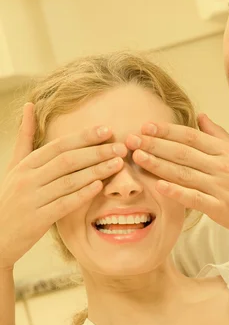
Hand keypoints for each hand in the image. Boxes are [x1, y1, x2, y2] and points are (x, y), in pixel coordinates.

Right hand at [0, 103, 126, 269]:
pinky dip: (82, 194)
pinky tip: (99, 187)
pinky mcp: (37, 220)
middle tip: (120, 148)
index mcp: (25, 164)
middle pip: (67, 160)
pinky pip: (64, 204)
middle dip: (97, 152)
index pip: (59, 145)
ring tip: (118, 164)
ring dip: (96, 171)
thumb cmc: (9, 198)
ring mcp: (32, 199)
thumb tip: (30, 104)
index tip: (107, 130)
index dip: (84, 137)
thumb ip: (25, 138)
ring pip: (69, 181)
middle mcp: (27, 179)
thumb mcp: (14, 166)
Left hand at [128, 114, 228, 239]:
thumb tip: (201, 116)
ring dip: (158, 164)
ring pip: (184, 173)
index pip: (190, 137)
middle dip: (154, 144)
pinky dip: (177, 192)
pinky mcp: (222, 209)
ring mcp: (221, 187)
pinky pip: (195, 199)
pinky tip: (159, 187)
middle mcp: (221, 166)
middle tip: (130, 139)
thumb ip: (219, 135)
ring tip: (137, 157)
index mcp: (225, 152)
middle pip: (182, 152)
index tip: (146, 126)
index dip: (166, 131)